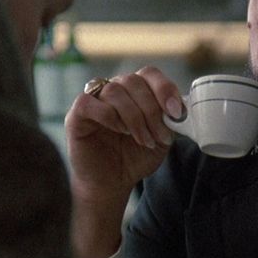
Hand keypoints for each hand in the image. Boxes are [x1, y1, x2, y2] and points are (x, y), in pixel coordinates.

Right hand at [65, 66, 182, 257]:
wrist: (112, 183)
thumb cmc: (134, 158)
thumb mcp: (161, 139)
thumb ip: (170, 121)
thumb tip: (181, 108)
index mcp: (135, 92)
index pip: (149, 74)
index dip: (164, 88)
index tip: (176, 112)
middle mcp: (114, 90)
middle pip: (133, 81)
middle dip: (151, 109)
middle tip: (159, 136)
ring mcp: (94, 101)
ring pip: (114, 91)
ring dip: (134, 117)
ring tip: (143, 140)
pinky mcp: (76, 115)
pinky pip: (88, 102)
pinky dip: (108, 116)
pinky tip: (120, 131)